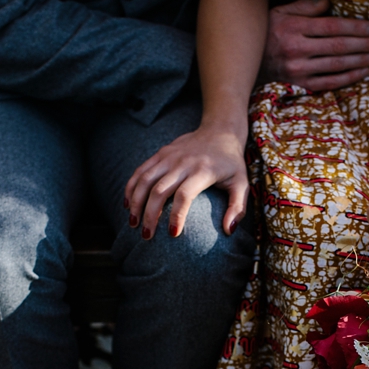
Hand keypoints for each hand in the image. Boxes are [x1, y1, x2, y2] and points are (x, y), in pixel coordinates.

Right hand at [125, 124, 248, 238]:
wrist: (219, 131)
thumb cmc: (231, 164)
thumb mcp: (242, 184)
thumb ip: (237, 208)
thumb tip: (228, 231)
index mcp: (203, 171)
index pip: (184, 195)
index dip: (176, 215)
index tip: (173, 235)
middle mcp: (183, 162)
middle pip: (160, 190)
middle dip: (150, 215)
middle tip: (147, 236)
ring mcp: (169, 156)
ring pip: (145, 180)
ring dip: (136, 202)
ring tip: (133, 224)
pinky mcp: (160, 153)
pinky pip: (141, 171)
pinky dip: (131, 187)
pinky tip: (127, 204)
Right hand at [260, 0, 368, 90]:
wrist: (245, 61)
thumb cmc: (266, 33)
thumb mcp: (280, 12)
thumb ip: (305, 8)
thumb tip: (328, 5)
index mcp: (294, 28)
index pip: (332, 27)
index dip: (356, 27)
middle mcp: (297, 49)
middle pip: (339, 46)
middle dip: (366, 44)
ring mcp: (298, 69)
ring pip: (337, 65)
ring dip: (362, 61)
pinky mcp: (299, 83)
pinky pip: (329, 82)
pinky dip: (348, 77)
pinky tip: (364, 71)